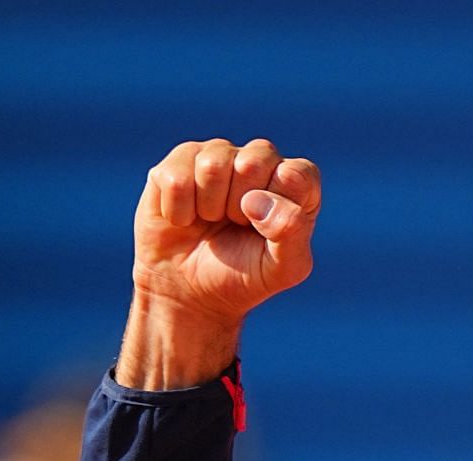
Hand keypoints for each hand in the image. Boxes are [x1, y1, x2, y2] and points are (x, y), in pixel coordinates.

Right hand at [116, 138, 321, 388]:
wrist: (192, 292)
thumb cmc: (246, 276)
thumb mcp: (284, 268)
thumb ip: (292, 232)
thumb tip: (256, 200)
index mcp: (294, 183)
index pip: (297, 174)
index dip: (278, 206)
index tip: (266, 229)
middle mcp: (258, 160)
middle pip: (253, 162)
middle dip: (241, 207)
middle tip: (237, 226)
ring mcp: (217, 156)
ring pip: (212, 164)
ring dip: (209, 207)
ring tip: (211, 221)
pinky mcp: (178, 162)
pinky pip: (176, 178)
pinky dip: (179, 211)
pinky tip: (184, 220)